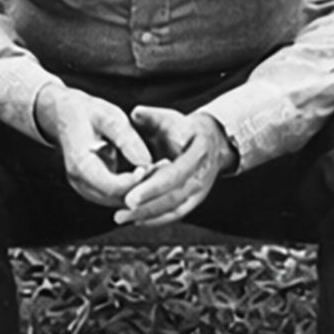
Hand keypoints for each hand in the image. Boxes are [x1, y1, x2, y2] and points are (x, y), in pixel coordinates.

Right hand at [38, 88, 146, 210]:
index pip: (110, 186)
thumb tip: (146, 162)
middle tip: (163, 169)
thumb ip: (126, 138)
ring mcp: (84, 187)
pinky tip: (147, 174)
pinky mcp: (92, 188)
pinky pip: (115, 196)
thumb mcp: (108, 116)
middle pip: (116, 198)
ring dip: (139, 190)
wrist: (63, 114)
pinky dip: (132, 188)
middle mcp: (79, 181)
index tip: (153, 166)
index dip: (135, 181)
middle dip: (142, 188)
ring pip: (117, 201)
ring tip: (158, 170)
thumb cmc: (85, 112)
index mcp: (79, 163)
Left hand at [115, 106, 231, 226]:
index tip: (130, 196)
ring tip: (122, 218)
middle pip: (173, 197)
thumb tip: (136, 112)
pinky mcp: (192, 200)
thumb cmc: (185, 129)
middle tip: (121, 212)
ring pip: (173, 209)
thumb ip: (152, 116)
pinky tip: (135, 220)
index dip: (152, 188)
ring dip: (147, 216)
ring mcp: (198, 191)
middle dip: (146, 207)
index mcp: (197, 154)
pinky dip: (156, 219)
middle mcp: (200, 177)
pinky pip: (175, 214)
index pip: (174, 175)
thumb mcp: (170, 118)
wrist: (211, 142)